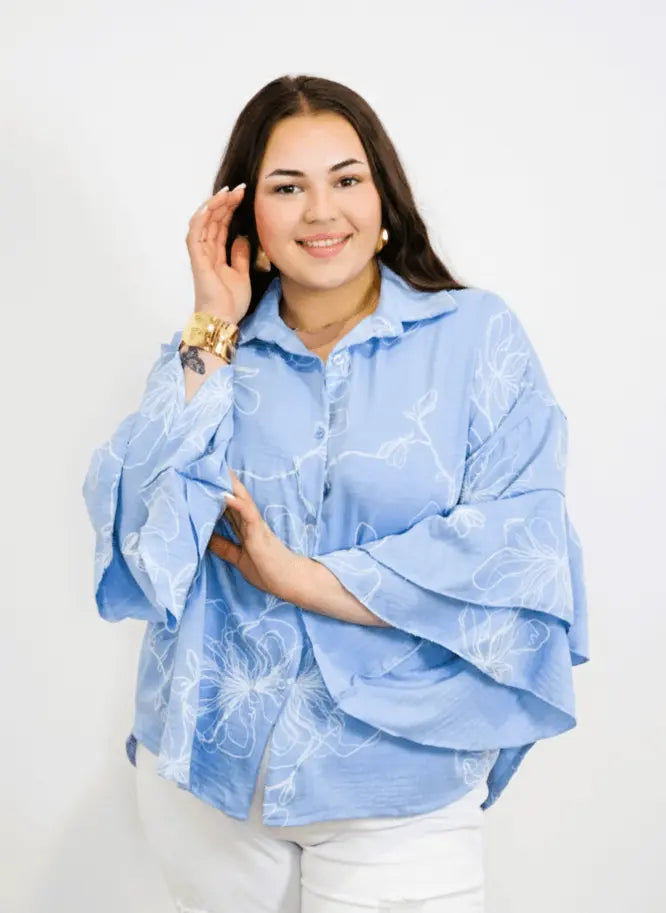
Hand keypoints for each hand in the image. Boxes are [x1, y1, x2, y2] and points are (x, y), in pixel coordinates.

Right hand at [185, 184, 251, 322]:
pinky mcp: (197, 260)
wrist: (223, 319)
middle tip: (239, 188)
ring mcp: (200, 255)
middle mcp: (206, 251)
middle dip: (225, 202)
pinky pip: (195, 235)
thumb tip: (242, 236)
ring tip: (227, 193)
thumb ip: (240, 255)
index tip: (243, 195)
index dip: (230, 208)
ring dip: (214, 206)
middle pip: (212, 220)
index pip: (221, 225)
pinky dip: (201, 219)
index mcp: (216, 254)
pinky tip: (210, 206)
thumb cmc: (230, 302)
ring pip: (203, 222)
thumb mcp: (241, 273)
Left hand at [208, 469, 305, 602]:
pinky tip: (225, 494)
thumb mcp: (239, 558)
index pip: (228, 506)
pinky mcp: (259, 532)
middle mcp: (250, 521)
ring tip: (216, 469)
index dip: (215, 493)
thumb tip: (206, 539)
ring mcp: (255, 525)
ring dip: (228, 485)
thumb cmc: (268, 571)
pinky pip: (248, 513)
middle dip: (220, 482)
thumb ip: (225, 548)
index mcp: (245, 527)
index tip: (202, 480)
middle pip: (233, 497)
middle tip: (206, 465)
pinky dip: (236, 503)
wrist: (290, 581)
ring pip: (240, 499)